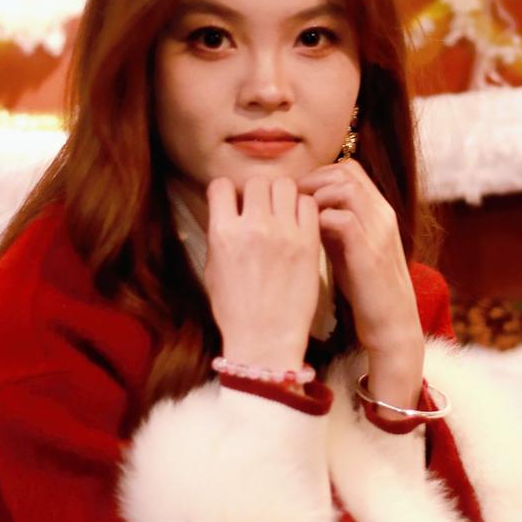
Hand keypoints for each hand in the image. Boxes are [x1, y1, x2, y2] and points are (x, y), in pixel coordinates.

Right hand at [205, 175, 320, 369]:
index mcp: (223, 233)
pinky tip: (299, 224)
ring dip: (282, 195)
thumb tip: (225, 209)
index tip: (233, 202)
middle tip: (262, 208)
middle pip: (257, 181)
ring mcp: (284, 233)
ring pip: (285, 185)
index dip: (227, 192)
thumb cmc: (235, 309)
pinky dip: (303, 208)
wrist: (266, 340)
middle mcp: (253, 227)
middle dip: (257, 191)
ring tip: (282, 213)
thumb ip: (219, 234)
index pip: (221, 186)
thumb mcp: (213, 269)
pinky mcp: (309, 242)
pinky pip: (308, 205)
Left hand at [297, 160, 423, 412]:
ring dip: (315, 196)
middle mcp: (382, 214)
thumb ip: (332, 224)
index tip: (295, 191)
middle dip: (312, 180)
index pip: (349, 169)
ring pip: (346, 187)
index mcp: (378, 210)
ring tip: (295, 215)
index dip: (318, 174)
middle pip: (346, 172)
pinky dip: (320, 219)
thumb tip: (301, 207)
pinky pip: (344, 218)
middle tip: (288, 199)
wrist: (391, 322)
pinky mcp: (369, 252)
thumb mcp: (348, 247)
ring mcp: (378, 231)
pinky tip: (305, 234)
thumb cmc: (365, 287)